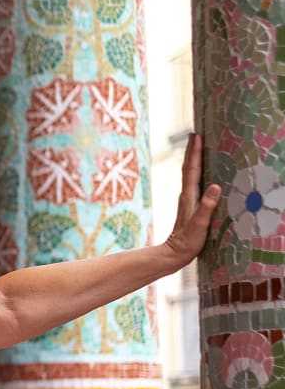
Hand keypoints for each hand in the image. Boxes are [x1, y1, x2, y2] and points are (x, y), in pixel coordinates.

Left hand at [164, 133, 220, 268]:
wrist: (173, 254)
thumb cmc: (187, 242)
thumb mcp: (199, 225)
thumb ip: (206, 206)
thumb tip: (214, 186)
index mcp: (189, 197)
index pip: (192, 169)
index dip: (195, 152)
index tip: (197, 136)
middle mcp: (186, 196)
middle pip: (189, 168)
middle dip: (193, 151)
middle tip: (196, 134)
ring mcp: (187, 201)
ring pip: (190, 175)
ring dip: (194, 159)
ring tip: (199, 147)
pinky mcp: (190, 207)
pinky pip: (194, 184)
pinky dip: (197, 173)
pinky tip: (202, 173)